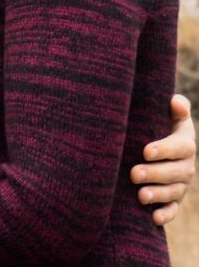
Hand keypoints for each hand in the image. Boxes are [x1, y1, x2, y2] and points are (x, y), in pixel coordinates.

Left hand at [131, 94, 195, 224]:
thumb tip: (175, 102)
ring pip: (174, 192)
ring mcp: (181, 184)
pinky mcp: (174, 199)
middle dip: (155, 174)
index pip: (179, 147)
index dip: (164, 149)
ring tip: (140, 196)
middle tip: (133, 173)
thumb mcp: (167, 114)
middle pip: (175, 172)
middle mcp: (186, 165)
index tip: (145, 151)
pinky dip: (165, 215)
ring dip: (158, 195)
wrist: (154, 143)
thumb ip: (176, 107)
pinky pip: (173, 209)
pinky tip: (153, 218)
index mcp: (185, 143)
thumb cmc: (157, 123)